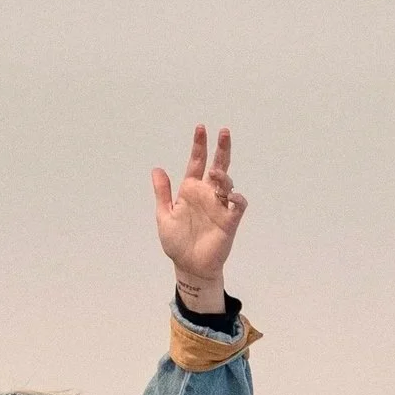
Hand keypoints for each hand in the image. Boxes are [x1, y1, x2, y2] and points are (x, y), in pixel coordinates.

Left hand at [151, 124, 247, 301]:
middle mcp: (207, 194)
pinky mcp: (229, 221)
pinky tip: (231, 195)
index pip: (197, 163)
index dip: (199, 146)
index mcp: (191, 190)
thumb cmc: (177, 242)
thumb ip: (163, 192)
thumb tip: (157, 169)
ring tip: (215, 174)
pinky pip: (237, 205)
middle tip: (224, 132)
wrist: (188, 266)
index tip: (201, 129)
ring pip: (227, 183)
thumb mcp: (164, 215)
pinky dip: (237, 199)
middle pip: (218, 166)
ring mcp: (219, 206)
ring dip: (223, 176)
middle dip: (221, 149)